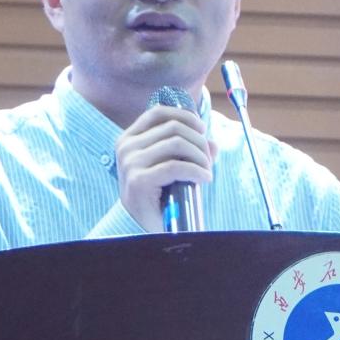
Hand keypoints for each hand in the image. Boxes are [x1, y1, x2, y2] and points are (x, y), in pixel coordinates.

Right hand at [115, 104, 216, 232]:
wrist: (140, 227)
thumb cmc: (156, 195)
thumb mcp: (170, 166)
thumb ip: (189, 151)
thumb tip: (213, 143)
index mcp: (128, 138)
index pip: (158, 113)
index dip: (185, 116)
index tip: (202, 130)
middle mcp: (126, 147)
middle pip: (174, 128)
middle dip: (199, 141)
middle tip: (208, 159)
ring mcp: (130, 163)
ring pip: (177, 144)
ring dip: (200, 157)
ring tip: (206, 171)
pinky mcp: (139, 181)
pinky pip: (176, 166)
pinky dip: (197, 171)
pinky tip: (205, 179)